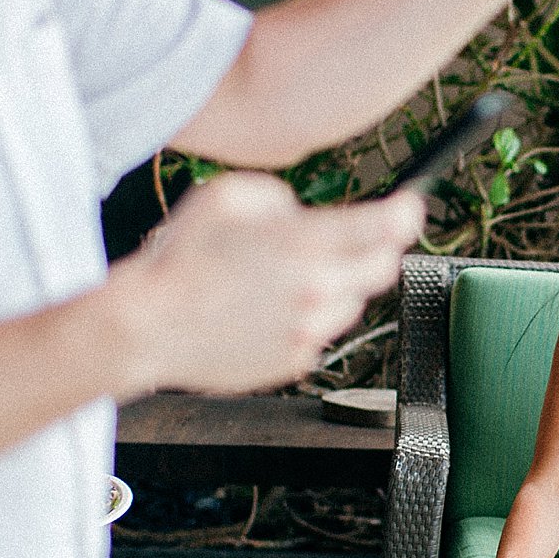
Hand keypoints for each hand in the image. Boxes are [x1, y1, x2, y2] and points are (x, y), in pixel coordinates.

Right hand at [94, 174, 423, 396]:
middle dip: (377, 250)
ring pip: (351, 302)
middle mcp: (317, 292)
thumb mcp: (225, 197)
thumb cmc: (179, 259)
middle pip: (382, 269)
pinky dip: (307, 316)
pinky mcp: (296, 361)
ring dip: (337, 285)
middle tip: (359, 239)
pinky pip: (320, 332)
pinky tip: (266, 308)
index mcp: (304, 246)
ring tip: (286, 277)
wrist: (148, 328)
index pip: (383, 228)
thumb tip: (300, 214)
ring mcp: (309, 332)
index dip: (405, 214)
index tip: (410, 208)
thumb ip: (279, 198)